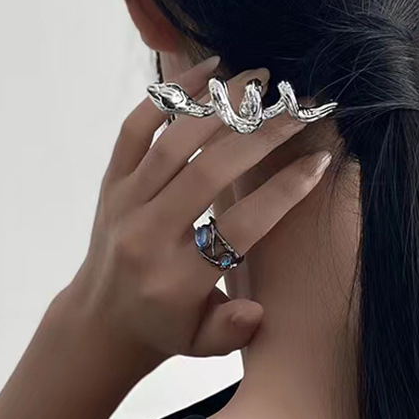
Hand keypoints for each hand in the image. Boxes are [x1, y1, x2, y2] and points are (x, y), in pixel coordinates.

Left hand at [66, 56, 331, 366]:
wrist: (99, 320)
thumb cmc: (165, 329)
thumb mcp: (202, 346)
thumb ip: (232, 330)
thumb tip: (256, 307)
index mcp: (176, 280)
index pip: (240, 226)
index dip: (285, 191)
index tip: (319, 160)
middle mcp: (147, 235)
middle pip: (211, 172)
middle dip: (263, 137)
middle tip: (299, 110)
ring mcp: (125, 201)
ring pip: (175, 141)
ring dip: (221, 105)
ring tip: (261, 79)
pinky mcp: (112, 179)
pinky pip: (137, 126)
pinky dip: (171, 95)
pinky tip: (208, 72)